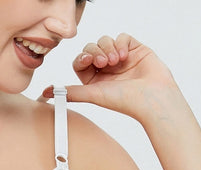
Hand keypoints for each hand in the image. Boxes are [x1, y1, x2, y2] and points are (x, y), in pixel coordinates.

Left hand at [39, 34, 180, 121]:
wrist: (153, 98)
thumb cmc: (125, 101)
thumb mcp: (93, 95)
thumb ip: (70, 92)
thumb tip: (47, 93)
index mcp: (94, 81)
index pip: (80, 62)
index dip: (82, 58)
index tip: (87, 61)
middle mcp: (106, 70)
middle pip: (91, 49)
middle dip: (96, 52)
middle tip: (104, 62)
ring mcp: (120, 59)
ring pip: (105, 41)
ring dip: (107, 48)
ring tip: (115, 61)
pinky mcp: (135, 49)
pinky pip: (121, 37)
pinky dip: (120, 43)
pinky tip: (124, 56)